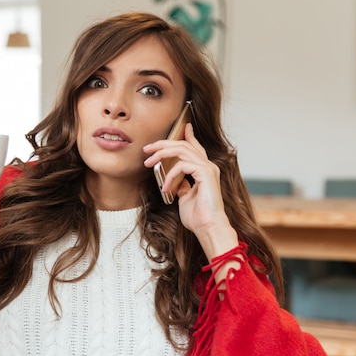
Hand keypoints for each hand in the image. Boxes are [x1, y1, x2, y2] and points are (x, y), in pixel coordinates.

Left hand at [143, 123, 237, 258]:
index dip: (189, 136)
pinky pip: (182, 166)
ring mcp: (208, 168)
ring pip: (182, 150)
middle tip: (147, 148)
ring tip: (148, 162)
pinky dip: (170, 175)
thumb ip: (182, 187)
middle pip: (184, 145)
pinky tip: (166, 187)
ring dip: (162, 154)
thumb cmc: (198, 217)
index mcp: (204, 171)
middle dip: (163, 144)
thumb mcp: (185, 198)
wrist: (208, 228)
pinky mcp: (206, 173)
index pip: (195, 148)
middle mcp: (208, 166)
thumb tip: (176, 182)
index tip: (183, 127)